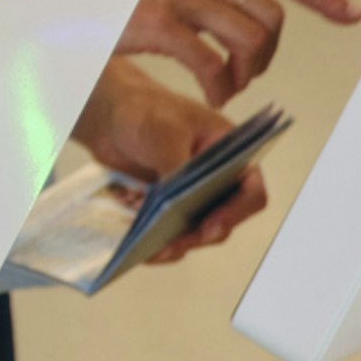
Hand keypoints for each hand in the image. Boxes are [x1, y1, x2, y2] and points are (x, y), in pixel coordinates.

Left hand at [74, 59, 265, 261]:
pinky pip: (173, 234)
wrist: (110, 117)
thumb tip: (176, 202)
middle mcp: (218, 180)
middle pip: (224, 220)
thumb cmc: (145, 111)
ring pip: (198, 233)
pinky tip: (144, 249)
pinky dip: (161, 243)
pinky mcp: (170, 209)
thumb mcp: (164, 130)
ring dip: (180, 244)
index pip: (250, 190)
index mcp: (230, 154)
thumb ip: (176, 164)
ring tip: (156, 250)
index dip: (236, 212)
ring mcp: (194, 197)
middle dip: (201, 235)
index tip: (210, 226)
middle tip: (175, 243)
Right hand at [124, 0, 360, 104]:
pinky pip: (211, 62)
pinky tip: (210, 91)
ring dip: (248, 73)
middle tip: (246, 73)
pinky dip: (219, 85)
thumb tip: (251, 11)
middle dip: (268, 54)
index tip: (351, 13)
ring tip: (228, 84)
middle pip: (271, 16)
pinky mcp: (157, 20)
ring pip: (251, 39)